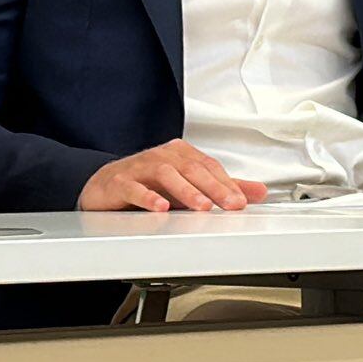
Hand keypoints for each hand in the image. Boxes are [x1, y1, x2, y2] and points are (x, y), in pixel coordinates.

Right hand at [77, 139, 269, 211]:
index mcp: (181, 154)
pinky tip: (160, 207)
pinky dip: (148, 197)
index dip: (227, 184)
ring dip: (186, 191)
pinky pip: (135, 187)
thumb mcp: (189, 186)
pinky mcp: (120, 181)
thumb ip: (222, 188)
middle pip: (192, 169)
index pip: (209, 166)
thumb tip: (257, 192)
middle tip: (230, 205)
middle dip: (214, 188)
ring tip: (201, 206)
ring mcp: (140, 167)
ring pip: (166, 174)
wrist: (105, 185)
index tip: (241, 202)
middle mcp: (163, 156)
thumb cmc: (149, 184)